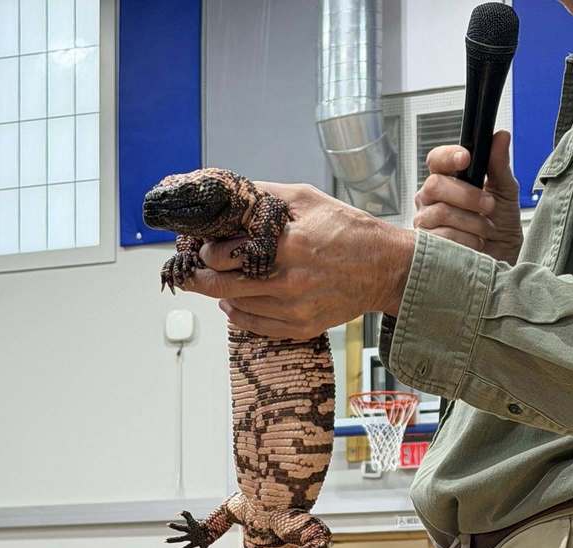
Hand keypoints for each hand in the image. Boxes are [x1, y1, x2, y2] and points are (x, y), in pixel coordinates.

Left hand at [179, 183, 416, 338]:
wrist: (384, 269)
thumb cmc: (348, 231)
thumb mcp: (306, 199)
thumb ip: (263, 196)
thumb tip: (226, 194)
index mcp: (287, 245)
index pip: (225, 255)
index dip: (206, 250)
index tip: (200, 245)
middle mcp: (288, 282)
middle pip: (221, 287)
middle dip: (198, 278)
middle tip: (189, 271)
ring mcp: (294, 310)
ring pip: (235, 307)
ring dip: (219, 294)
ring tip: (217, 281)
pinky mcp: (300, 327)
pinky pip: (255, 327)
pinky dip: (238, 314)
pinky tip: (234, 302)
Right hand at [414, 131, 522, 264]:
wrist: (501, 260)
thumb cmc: (500, 227)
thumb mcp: (504, 192)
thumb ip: (499, 165)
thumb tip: (500, 136)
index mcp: (446, 181)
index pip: (436, 160)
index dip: (448, 157)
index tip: (466, 159)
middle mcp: (429, 200)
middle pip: (434, 185)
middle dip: (467, 195)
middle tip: (489, 205)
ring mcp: (424, 224)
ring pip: (440, 213)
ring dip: (472, 222)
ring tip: (486, 230)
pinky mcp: (426, 248)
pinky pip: (442, 238)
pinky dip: (467, 241)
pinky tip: (476, 245)